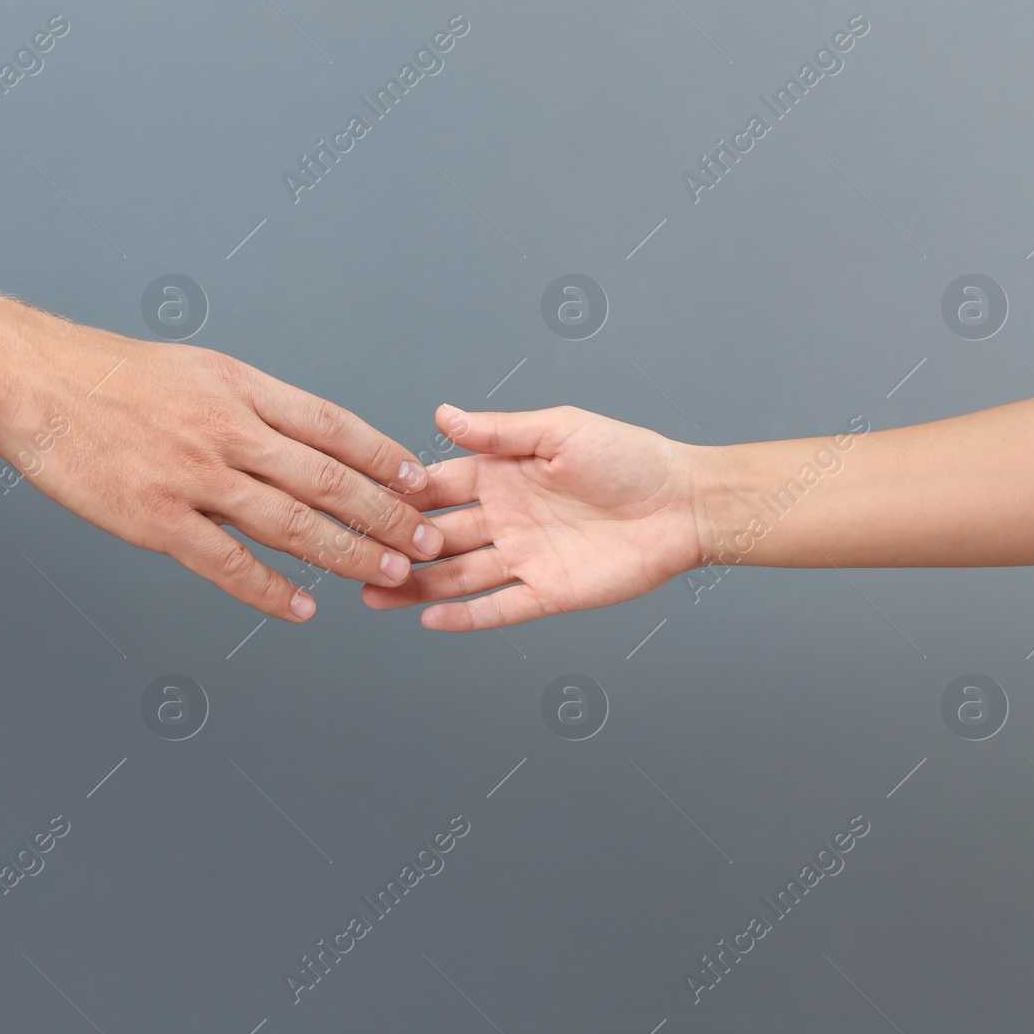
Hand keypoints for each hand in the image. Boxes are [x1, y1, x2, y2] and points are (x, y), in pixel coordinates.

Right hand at [0, 318, 444, 620]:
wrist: (34, 381)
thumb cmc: (110, 375)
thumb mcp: (196, 369)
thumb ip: (249, 404)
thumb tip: (302, 436)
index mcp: (242, 389)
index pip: (334, 426)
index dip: (385, 457)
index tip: (420, 482)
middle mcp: (229, 431)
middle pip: (328, 479)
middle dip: (387, 515)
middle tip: (428, 543)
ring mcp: (195, 478)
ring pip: (292, 524)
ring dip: (348, 554)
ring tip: (391, 576)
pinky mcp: (157, 520)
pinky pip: (227, 563)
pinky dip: (269, 590)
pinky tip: (302, 608)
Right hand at [361, 404, 708, 629]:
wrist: (685, 503)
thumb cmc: (630, 457)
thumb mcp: (559, 431)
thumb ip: (500, 432)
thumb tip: (444, 415)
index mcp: (501, 476)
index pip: (437, 487)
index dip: (398, 495)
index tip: (356, 500)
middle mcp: (505, 519)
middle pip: (436, 537)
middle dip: (393, 546)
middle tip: (348, 555)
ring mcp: (523, 558)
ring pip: (456, 577)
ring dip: (414, 586)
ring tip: (371, 593)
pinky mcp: (548, 592)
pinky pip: (498, 608)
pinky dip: (465, 616)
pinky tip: (428, 618)